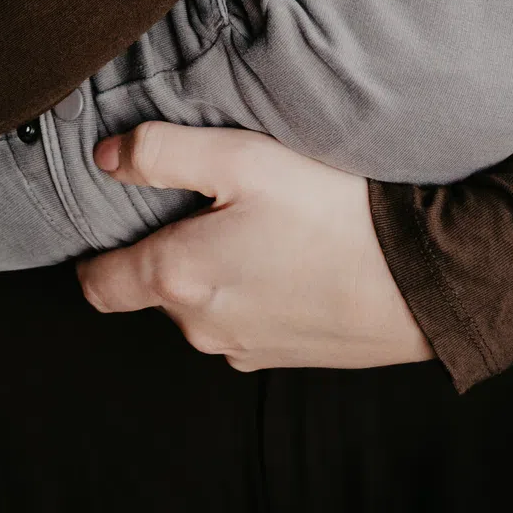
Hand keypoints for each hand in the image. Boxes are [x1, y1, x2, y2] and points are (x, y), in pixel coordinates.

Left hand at [78, 124, 431, 370]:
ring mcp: (243, 349)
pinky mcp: (281, 358)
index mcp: (179, 278)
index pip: (98, 285)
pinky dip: (249, 289)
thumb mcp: (241, 159)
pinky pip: (241, 319)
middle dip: (164, 246)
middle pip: (152, 287)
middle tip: (203, 200)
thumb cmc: (330, 212)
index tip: (106, 219)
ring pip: (199, 304)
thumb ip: (162, 154)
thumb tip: (105, 158)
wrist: (419, 280)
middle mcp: (201, 328)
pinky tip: (284, 254)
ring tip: (251, 222)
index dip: (93, 252)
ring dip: (211, 269)